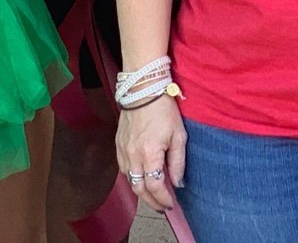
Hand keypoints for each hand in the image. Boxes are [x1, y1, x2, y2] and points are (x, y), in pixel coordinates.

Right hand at [115, 97, 186, 214]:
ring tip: (153, 195)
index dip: (163, 200)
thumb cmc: (162, 109)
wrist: (142, 89)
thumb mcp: (179, 135)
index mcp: (149, 154)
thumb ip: (178, 162)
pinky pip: (123, 168)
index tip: (171, 204)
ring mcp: (123, 150)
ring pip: (129, 180)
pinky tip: (141, 177)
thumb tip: (178, 183)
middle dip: (151, 202)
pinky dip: (132, 177)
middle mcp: (133, 156)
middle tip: (162, 207)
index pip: (155, 187)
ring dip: (141, 191)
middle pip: (139, 189)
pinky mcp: (118, 144)